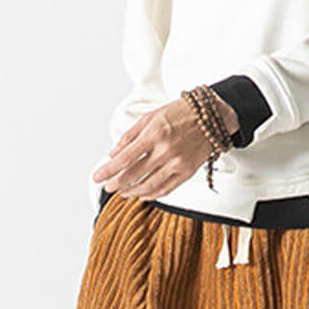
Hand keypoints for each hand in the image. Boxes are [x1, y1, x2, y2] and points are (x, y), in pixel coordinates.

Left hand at [92, 94, 238, 201]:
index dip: (109, 170)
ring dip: (133, 191)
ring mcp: (177, 164)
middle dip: (117, 183)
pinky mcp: (187, 172)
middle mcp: (165, 150)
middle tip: (107, 187)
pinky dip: (152, 194)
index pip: (125, 158)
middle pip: (134, 174)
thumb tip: (113, 153)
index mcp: (154, 134)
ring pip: (149, 185)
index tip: (98, 176)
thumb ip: (130, 136)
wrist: (211, 117)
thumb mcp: (151, 117)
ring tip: (123, 192)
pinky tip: (142, 195)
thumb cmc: (180, 113)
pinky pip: (166, 189)